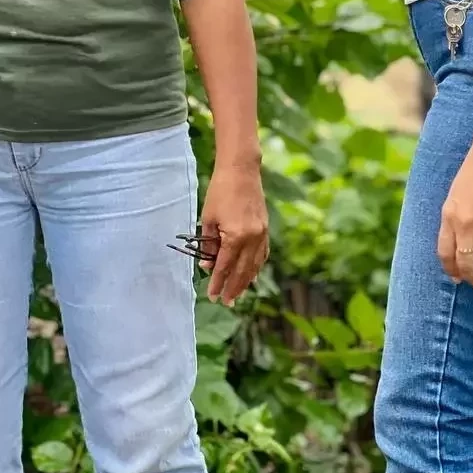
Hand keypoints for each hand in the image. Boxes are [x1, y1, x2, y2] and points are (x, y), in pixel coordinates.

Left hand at [200, 163, 268, 305]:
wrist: (241, 170)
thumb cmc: (220, 191)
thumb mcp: (208, 218)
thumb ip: (209, 244)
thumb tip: (207, 265)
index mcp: (236, 236)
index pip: (225, 267)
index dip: (217, 282)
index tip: (212, 296)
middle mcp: (252, 238)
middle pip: (242, 271)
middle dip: (233, 288)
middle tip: (226, 302)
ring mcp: (262, 234)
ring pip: (254, 265)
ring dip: (246, 282)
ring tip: (237, 295)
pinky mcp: (265, 228)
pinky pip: (262, 254)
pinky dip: (256, 267)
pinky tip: (251, 275)